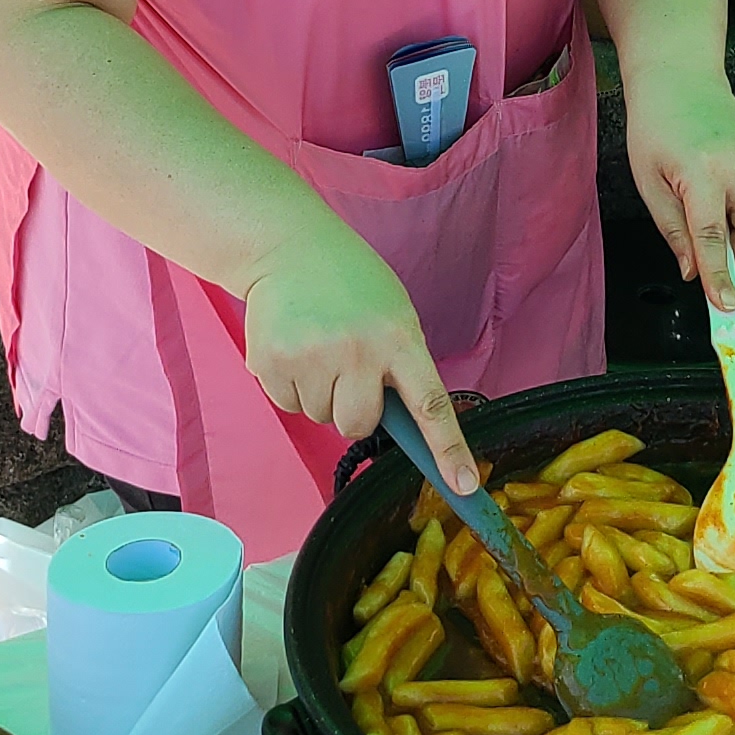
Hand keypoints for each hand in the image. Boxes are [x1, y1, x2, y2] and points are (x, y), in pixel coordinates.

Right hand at [235, 222, 479, 490]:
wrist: (289, 247)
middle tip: (346, 366)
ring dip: (320, 393)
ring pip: (320, 418)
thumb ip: (401, 366)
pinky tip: (293, 346)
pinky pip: (288, 404)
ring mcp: (310, 358)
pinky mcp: (270, 362)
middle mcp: (356, 351)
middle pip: (357, 425)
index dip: (448, 449)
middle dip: (353, 408)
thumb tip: (403, 428)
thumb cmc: (352, 285)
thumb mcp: (394, 315)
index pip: (430, 404)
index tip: (464, 487)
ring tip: (317, 346)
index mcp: (398, 338)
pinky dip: (291, 385)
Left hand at [624, 67, 734, 309]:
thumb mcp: (648, 180)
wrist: (679, 71)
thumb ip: (672, 228)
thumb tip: (692, 270)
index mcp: (700, 172)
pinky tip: (712, 182)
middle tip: (712, 248)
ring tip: (700, 199)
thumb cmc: (654, 123)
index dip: (720, 276)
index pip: (713, 236)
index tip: (726, 307)